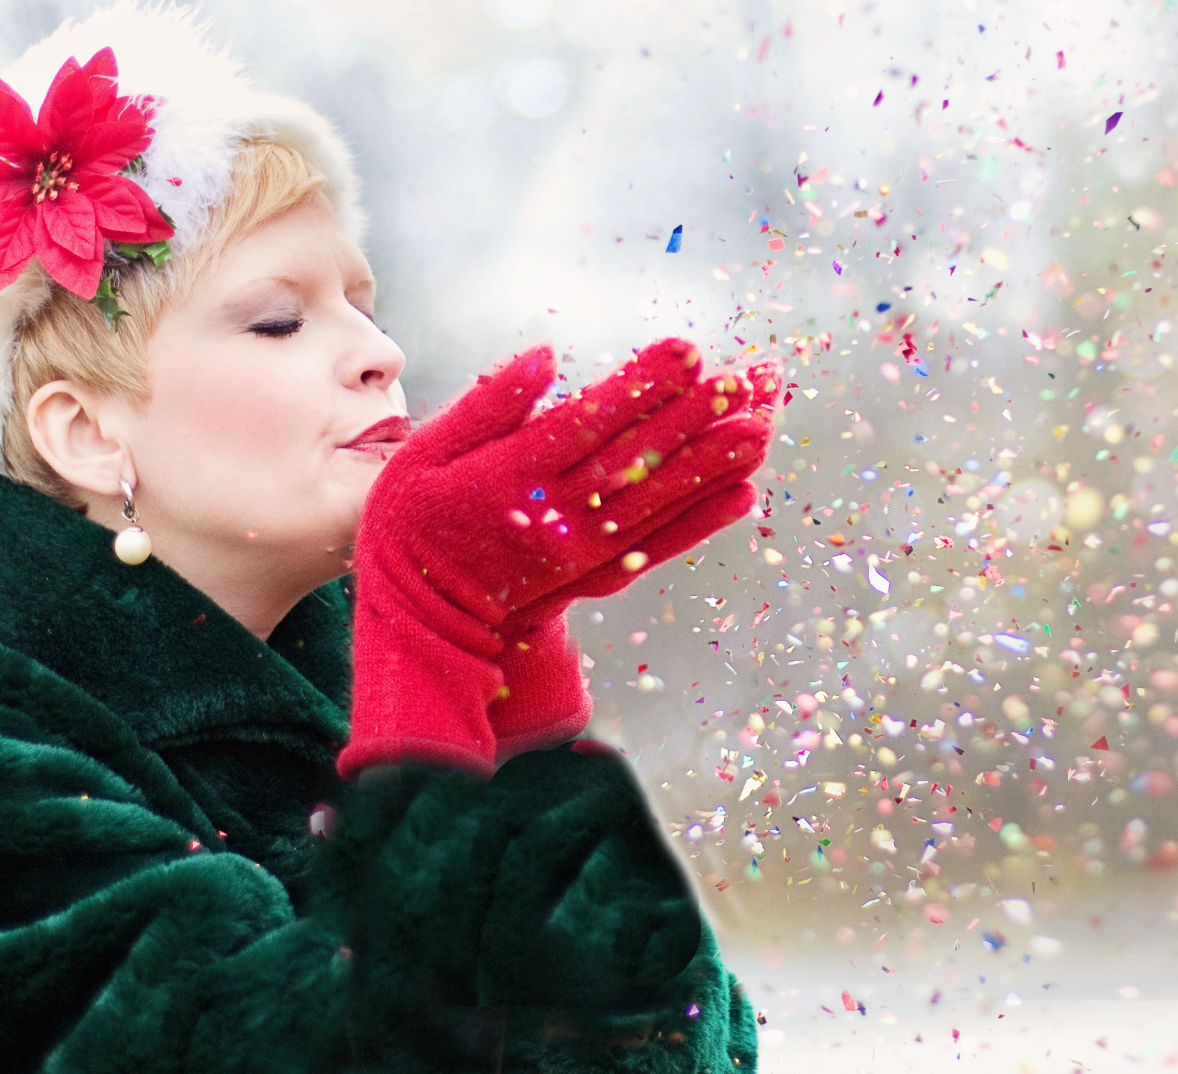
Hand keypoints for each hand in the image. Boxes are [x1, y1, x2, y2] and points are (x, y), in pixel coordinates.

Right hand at [373, 338, 769, 626]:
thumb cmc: (411, 521)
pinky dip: (703, 521)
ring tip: (765, 427)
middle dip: (700, 415)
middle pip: (639, 457)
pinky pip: (660, 545)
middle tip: (753, 380)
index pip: (591, 421)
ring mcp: (581, 549)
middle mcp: (555, 513)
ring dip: (716, 464)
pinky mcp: (594, 575)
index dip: (643, 386)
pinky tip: (744, 494)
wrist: (418, 617)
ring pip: (661, 499)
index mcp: (513, 475)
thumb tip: (544, 356)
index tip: (689, 352)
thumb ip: (486, 405)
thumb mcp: (425, 452)